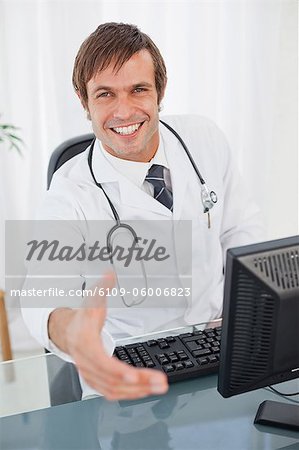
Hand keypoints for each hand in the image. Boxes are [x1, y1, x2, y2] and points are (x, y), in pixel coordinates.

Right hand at [62, 273, 168, 400]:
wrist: (68, 333)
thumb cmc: (82, 320)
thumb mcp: (91, 301)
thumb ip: (102, 288)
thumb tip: (110, 274)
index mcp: (85, 344)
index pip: (101, 361)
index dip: (118, 370)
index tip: (134, 375)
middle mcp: (87, 363)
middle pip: (112, 378)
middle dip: (138, 382)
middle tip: (160, 382)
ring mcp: (91, 374)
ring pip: (114, 389)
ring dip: (138, 391)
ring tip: (159, 386)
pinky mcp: (97, 381)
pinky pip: (112, 392)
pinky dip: (130, 394)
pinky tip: (145, 390)